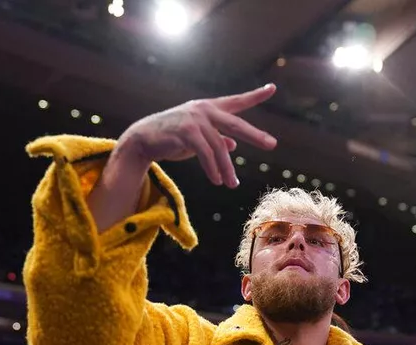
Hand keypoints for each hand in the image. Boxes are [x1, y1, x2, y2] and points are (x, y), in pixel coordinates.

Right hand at [118, 84, 277, 187]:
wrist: (143, 139)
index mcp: (210, 108)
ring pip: (219, 147)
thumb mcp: (198, 137)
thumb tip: (233, 144)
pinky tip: (217, 180)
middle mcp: (204, 110)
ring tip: (232, 184)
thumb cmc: (172, 138)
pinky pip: (205, 153)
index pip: (236, 101)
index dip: (255, 95)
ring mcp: (195, 119)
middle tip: (271, 144)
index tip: (272, 88)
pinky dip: (212, 168)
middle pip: (236, 124)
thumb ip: (216, 138)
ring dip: (226, 169)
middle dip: (255, 135)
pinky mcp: (186, 132)